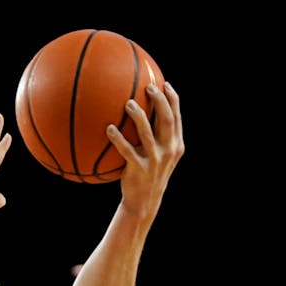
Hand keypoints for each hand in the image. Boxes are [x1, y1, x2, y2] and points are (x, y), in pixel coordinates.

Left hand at [108, 81, 183, 221]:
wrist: (144, 201)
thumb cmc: (148, 174)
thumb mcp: (159, 156)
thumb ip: (157, 137)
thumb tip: (142, 112)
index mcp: (175, 145)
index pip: (177, 117)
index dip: (173, 99)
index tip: (164, 83)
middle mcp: (168, 150)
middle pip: (167, 120)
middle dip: (160, 101)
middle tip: (148, 87)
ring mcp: (155, 160)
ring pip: (148, 133)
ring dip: (138, 116)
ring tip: (128, 102)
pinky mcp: (139, 169)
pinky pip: (127, 150)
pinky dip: (118, 139)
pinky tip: (108, 129)